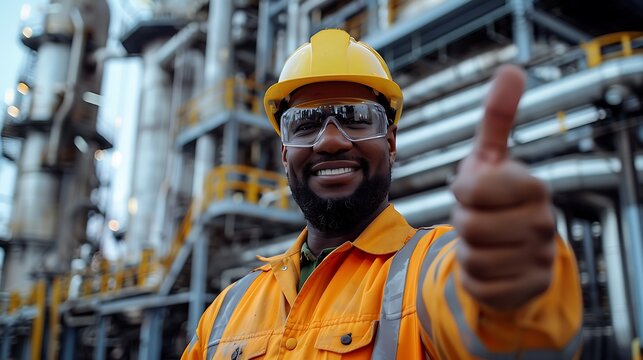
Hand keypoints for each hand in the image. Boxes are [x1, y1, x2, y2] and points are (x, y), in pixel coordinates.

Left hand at [450, 65, 555, 309]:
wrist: (512, 247)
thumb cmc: (494, 197)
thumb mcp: (489, 157)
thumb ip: (497, 117)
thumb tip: (511, 69)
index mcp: (533, 186)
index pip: (472, 189)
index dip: (463, 191)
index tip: (474, 191)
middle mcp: (543, 222)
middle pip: (468, 226)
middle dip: (463, 222)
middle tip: (478, 219)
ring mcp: (538, 258)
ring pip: (473, 259)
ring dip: (468, 250)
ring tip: (484, 242)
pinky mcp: (528, 289)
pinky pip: (480, 287)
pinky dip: (473, 278)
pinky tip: (489, 267)